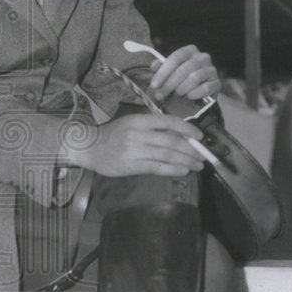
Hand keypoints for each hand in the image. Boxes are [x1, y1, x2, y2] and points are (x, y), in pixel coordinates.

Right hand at [69, 114, 205, 176]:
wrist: (89, 147)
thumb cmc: (112, 135)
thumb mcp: (130, 123)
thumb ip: (151, 126)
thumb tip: (179, 133)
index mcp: (139, 120)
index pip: (169, 121)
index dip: (188, 129)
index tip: (200, 136)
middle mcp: (138, 133)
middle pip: (172, 140)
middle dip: (191, 149)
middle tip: (202, 156)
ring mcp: (134, 150)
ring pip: (167, 154)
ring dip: (186, 161)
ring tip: (197, 166)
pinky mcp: (131, 165)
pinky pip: (157, 167)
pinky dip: (173, 169)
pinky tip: (183, 171)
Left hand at [148, 45, 219, 102]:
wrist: (197, 94)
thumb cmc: (179, 80)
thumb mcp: (168, 73)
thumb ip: (160, 68)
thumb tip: (154, 65)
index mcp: (190, 51)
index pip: (175, 58)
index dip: (162, 73)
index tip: (154, 85)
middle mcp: (203, 57)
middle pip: (183, 69)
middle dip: (169, 84)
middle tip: (159, 95)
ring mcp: (212, 70)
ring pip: (195, 77)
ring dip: (182, 88)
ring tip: (177, 94)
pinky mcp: (217, 83)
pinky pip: (206, 87)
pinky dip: (195, 93)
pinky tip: (189, 96)